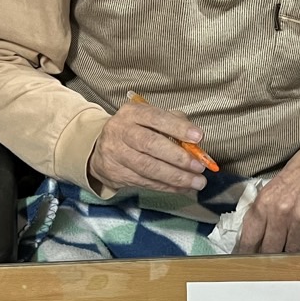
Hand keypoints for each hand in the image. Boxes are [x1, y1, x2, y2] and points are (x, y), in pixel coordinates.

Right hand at [89, 102, 207, 193]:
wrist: (101, 149)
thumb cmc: (135, 131)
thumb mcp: (150, 119)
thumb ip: (174, 124)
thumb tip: (196, 142)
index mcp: (132, 113)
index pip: (156, 118)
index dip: (178, 128)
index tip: (198, 137)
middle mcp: (121, 131)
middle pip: (150, 144)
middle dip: (178, 157)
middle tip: (199, 166)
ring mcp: (116, 154)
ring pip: (148, 168)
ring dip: (176, 177)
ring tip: (197, 181)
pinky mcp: (116, 174)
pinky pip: (146, 182)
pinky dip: (168, 186)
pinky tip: (183, 187)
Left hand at [237, 136, 299, 254]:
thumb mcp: (272, 187)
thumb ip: (262, 212)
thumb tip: (252, 240)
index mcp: (264, 202)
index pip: (250, 239)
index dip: (246, 253)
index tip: (244, 260)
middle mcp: (282, 212)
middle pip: (270, 250)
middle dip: (267, 256)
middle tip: (268, 257)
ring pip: (290, 252)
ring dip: (288, 252)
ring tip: (289, 245)